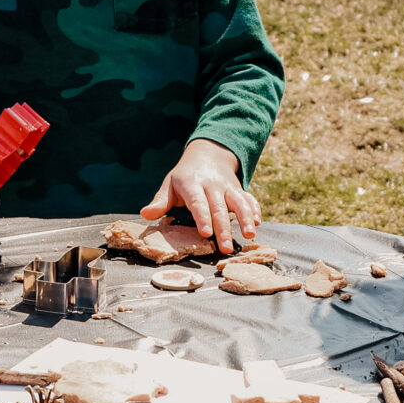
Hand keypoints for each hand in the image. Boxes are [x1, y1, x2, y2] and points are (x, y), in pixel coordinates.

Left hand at [142, 138, 259, 251]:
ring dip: (245, 218)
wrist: (207, 154)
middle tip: (226, 248)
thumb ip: (160, 201)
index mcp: (192, 184)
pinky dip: (254, 209)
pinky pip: (249, 198)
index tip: (206, 233)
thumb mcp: (169, 184)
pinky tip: (258, 222)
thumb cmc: (185, 176)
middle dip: (224, 228)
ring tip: (250, 235)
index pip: (198, 202)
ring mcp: (228, 186)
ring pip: (239, 202)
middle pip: (219, 208)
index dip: (202, 217)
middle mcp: (212, 185)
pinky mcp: (238, 189)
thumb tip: (145, 214)